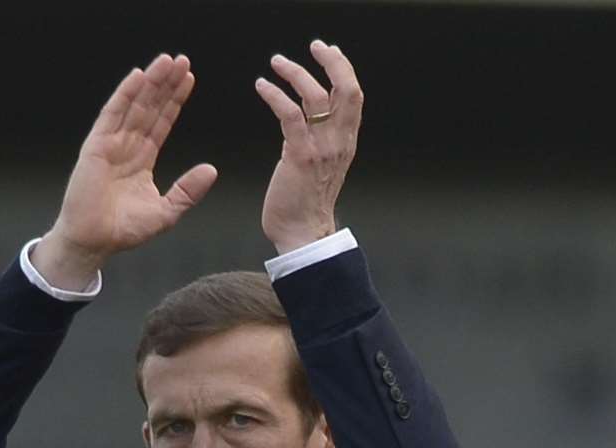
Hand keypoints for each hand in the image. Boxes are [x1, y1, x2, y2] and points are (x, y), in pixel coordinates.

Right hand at [32, 54, 218, 289]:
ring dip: (150, 83)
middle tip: (182, 60)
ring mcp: (111, 144)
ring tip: (166, 62)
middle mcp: (126, 147)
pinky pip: (112, 114)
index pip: (162, 122)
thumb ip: (188, 190)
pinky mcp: (96, 146)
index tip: (189, 80)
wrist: (95, 242)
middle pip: (150, 107)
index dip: (175, 101)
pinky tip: (138, 77)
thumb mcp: (167, 211)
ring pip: (134, 105)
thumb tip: (211, 170)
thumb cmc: (124, 230)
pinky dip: (124, 94)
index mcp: (142, 159)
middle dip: (166, 84)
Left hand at [255, 40, 362, 254]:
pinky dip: (275, 95)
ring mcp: (321, 148)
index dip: (343, 69)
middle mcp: (338, 142)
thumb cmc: (305, 203)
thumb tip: (306, 115)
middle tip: (315, 46)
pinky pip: (290, 115)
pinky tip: (262, 85)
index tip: (328, 52)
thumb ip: (320, 139)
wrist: (303, 235)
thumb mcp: (321, 164)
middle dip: (332, 61)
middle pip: (347, 89)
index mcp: (345, 142)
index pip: (354, 96)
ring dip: (296, 73)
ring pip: (316, 96)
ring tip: (277, 62)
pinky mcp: (299, 156)